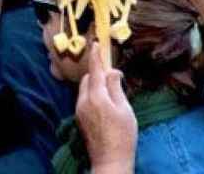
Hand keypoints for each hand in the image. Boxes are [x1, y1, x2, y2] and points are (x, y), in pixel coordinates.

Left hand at [76, 46, 136, 173]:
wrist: (110, 160)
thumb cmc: (123, 135)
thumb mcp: (124, 109)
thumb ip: (115, 87)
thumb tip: (112, 71)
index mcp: (96, 97)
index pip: (95, 70)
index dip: (96, 56)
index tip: (95, 43)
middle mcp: (83, 101)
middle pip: (88, 79)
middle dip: (98, 74)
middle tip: (113, 76)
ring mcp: (79, 110)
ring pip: (85, 89)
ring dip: (95, 85)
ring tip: (112, 94)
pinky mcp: (79, 118)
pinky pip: (84, 99)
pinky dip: (93, 95)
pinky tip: (105, 105)